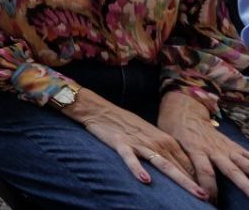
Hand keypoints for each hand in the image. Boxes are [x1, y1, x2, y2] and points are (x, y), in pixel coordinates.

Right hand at [75, 91, 201, 197]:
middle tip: (209, 200)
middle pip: (180, 167)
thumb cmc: (127, 125)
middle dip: (195, 185)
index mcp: (167, 141)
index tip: (208, 196)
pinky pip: (130, 158)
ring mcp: (140, 144)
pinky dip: (138, 169)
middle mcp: (158, 143)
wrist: (101, 110)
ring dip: (181, 180)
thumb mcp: (151, 136)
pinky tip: (144, 180)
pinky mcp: (121, 144)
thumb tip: (181, 171)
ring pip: (164, 165)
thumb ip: (166, 152)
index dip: (199, 180)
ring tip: (196, 193)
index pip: (188, 164)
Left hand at [158, 91, 248, 200]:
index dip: (209, 187)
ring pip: (244, 164)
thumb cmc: (174, 129)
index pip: (206, 172)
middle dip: (242, 186)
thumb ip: (178, 161)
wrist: (185, 111)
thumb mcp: (171, 143)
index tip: (210, 200)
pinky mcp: (232, 146)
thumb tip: (181, 181)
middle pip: (231, 171)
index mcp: (197, 149)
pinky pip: (247, 156)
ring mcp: (226, 148)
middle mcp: (215, 150)